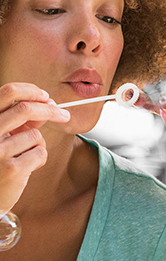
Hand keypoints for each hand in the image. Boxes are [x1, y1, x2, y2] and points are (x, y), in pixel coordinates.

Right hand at [0, 83, 69, 212]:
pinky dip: (39, 159)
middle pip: (25, 109)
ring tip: (25, 157)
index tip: (47, 97)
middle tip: (64, 115)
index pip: (7, 92)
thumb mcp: (5, 137)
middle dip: (50, 111)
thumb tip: (47, 105)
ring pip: (36, 135)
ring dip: (38, 145)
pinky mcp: (11, 168)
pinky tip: (26, 168)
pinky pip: (40, 153)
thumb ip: (21, 122)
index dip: (31, 91)